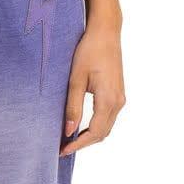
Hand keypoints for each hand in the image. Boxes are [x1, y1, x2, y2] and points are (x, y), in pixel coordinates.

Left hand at [59, 20, 125, 155]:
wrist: (106, 32)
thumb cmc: (89, 51)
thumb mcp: (76, 79)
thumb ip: (73, 106)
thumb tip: (68, 131)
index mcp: (109, 99)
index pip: (94, 132)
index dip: (78, 144)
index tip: (62, 150)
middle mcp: (118, 102)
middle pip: (102, 133)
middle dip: (83, 143)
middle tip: (63, 148)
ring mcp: (120, 98)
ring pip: (106, 127)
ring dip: (90, 136)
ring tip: (69, 139)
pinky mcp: (118, 93)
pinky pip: (108, 117)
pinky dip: (95, 126)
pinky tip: (80, 126)